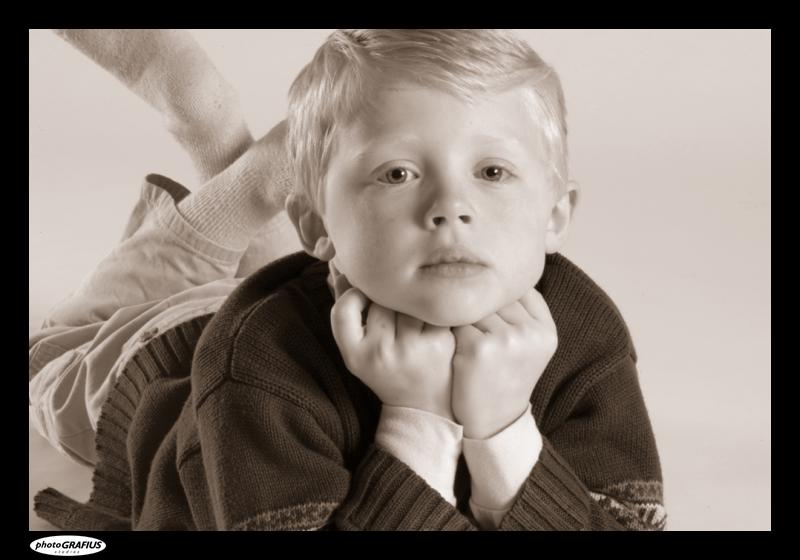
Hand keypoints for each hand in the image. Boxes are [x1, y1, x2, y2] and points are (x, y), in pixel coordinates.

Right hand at [330, 263, 456, 420]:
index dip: (351, 296)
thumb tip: (342, 268)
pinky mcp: (440, 342)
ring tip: (412, 319)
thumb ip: (350, 313)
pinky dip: (430, 310)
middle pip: (380, 301)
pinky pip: (430, 308)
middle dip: (387, 301)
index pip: (342, 310)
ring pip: (406, 302)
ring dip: (409, 304)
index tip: (362, 299)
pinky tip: (430, 322)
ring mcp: (412, 348)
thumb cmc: (387, 370)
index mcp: (355, 357)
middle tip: (395, 314)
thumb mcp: (359, 350)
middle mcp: (382, 353)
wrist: (425, 407)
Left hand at [451, 287, 556, 438]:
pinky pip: (457, 322)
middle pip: (493, 296)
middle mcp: (531, 332)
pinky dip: (451, 332)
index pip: (516, 289)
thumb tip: (499, 268)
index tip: (488, 315)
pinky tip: (456, 349)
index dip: (496, 298)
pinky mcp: (480, 348)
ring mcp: (507, 340)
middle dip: (478, 308)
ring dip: (462, 319)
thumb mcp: (527, 345)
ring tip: (465, 342)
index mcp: (546, 329)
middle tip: (473, 331)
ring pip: (473, 307)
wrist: (493, 423)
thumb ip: (521, 311)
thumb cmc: (504, 377)